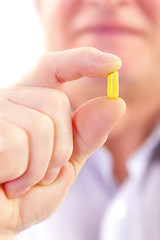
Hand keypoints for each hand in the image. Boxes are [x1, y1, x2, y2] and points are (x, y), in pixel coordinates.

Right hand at [0, 47, 125, 238]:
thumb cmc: (28, 192)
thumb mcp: (65, 163)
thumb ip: (87, 135)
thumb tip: (115, 103)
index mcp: (30, 105)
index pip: (54, 68)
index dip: (83, 61)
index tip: (112, 64)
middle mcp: (9, 100)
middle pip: (56, 104)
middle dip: (61, 148)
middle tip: (42, 172)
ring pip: (40, 126)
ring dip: (40, 167)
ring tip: (22, 180)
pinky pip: (17, 144)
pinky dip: (22, 174)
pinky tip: (7, 182)